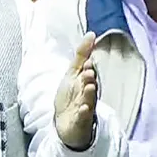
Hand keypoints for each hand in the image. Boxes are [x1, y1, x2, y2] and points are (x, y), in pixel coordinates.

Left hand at [54, 32, 97, 149]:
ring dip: (89, 94)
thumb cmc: (71, 95)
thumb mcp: (73, 72)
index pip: (89, 72)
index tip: (87, 61)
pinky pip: (83, 117)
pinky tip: (84, 108)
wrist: (65, 121)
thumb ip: (82, 54)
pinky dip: (84, 113)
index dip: (87, 67)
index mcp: (87, 81)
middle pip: (90, 85)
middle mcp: (88, 94)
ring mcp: (85, 108)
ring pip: (89, 100)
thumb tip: (91, 34)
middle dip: (89, 78)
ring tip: (89, 86)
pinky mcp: (80, 121)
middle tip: (88, 72)